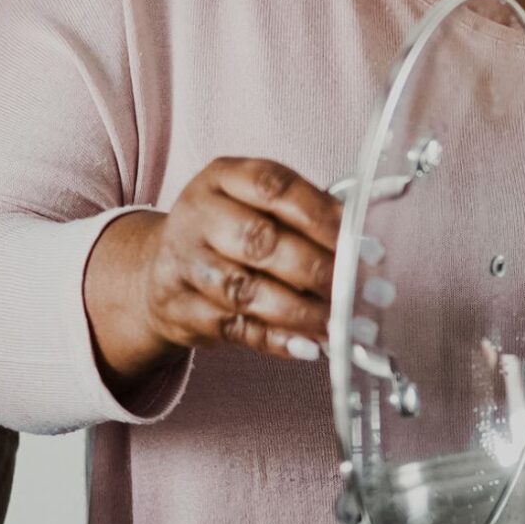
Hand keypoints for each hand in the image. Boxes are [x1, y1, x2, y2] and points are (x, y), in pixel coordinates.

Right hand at [83, 157, 344, 386]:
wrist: (160, 264)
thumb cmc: (230, 230)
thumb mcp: (258, 204)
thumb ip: (307, 216)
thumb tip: (364, 245)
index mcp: (223, 177)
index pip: (273, 187)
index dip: (322, 216)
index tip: (362, 243)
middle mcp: (198, 215)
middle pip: (258, 240)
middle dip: (315, 269)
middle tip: (354, 290)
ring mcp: (183, 262)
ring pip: (244, 290)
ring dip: (299, 312)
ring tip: (338, 324)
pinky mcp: (178, 309)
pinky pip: (233, 328)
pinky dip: (276, 340)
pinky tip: (308, 346)